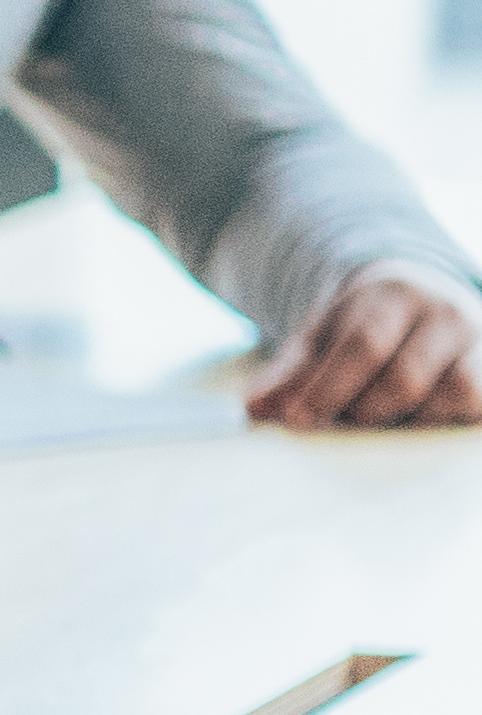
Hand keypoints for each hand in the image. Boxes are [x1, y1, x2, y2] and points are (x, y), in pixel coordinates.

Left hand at [249, 259, 481, 428]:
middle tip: (347, 417)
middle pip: (405, 378)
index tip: (297, 420)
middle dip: (366, 410)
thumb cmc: (362, 325)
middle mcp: (447, 312)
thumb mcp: (320, 337)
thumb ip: (288, 373)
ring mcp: (481, 339)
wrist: (417, 298)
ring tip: (388, 414)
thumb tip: (254, 409)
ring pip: (455, 394)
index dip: (328, 388)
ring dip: (413, 419)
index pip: (364, 345)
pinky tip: (421, 420)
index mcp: (395, 294)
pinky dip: (451, 419)